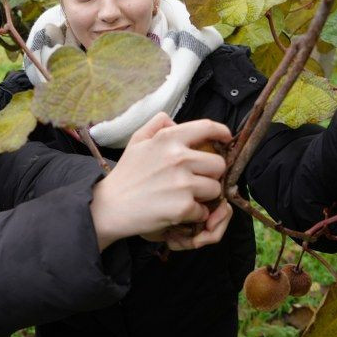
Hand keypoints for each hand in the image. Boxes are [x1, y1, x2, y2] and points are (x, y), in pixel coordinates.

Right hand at [90, 113, 230, 250]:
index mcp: (168, 139)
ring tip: (185, 197)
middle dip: (211, 173)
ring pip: (215, 189)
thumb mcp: (137, 140)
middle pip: (218, 164)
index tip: (225, 139)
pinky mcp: (183, 206)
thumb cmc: (126, 174)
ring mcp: (183, 183)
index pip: (207, 128)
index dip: (222, 132)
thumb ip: (157, 124)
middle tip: (196, 180)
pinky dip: (194, 214)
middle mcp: (178, 158)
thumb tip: (176, 122)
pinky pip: (204, 210)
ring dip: (204, 195)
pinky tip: (177, 211)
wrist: (110, 206)